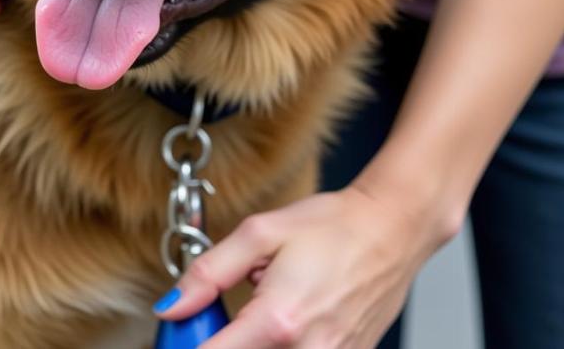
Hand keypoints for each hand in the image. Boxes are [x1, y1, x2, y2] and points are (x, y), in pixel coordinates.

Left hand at [155, 182, 440, 347]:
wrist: (391, 231)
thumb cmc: (331, 226)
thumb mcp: (260, 233)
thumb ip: (209, 272)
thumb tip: (172, 306)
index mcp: (278, 321)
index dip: (189, 346)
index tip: (180, 335)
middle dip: (222, 342)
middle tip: (217, 318)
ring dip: (253, 343)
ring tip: (257, 311)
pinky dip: (281, 345)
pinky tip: (285, 320)